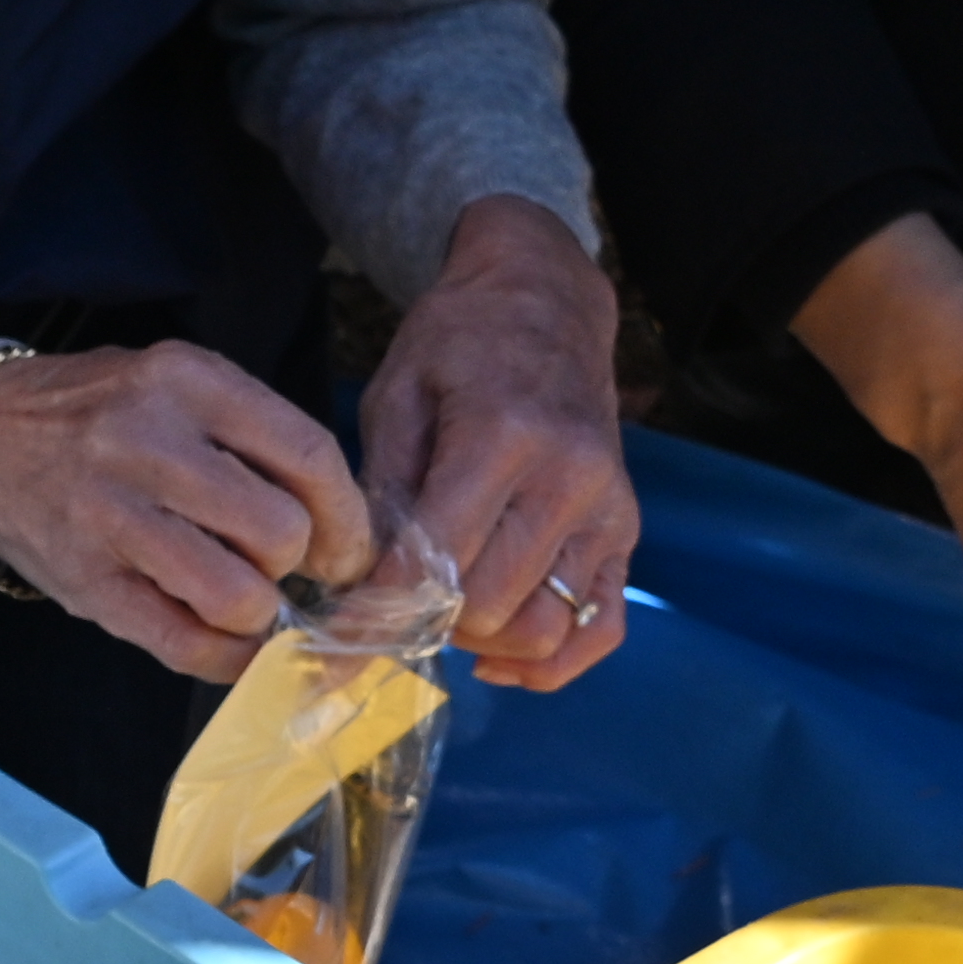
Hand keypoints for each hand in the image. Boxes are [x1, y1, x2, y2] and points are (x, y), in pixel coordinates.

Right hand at [0, 343, 371, 684]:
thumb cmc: (98, 414)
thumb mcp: (174, 383)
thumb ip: (249, 434)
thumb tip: (334, 525)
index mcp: (184, 381)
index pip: (307, 455)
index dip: (346, 517)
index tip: (345, 547)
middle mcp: (147, 443)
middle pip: (279, 531)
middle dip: (294, 562)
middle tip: (277, 564)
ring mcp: (110, 517)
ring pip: (238, 595)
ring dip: (257, 610)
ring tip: (240, 594)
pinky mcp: (86, 581)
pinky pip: (184, 643)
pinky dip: (223, 657)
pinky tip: (224, 641)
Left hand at [362, 196, 634, 690]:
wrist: (546, 302)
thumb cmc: (458, 345)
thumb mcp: (396, 399)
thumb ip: (381, 495)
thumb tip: (356, 592)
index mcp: (502, 436)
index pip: (436, 561)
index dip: (379, 613)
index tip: (338, 642)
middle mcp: (567, 477)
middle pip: (490, 606)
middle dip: (430, 622)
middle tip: (393, 607)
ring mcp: (605, 508)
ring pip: (543, 627)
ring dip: (481, 641)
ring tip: (444, 611)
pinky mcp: (624, 529)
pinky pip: (601, 627)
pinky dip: (551, 661)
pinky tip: (498, 655)